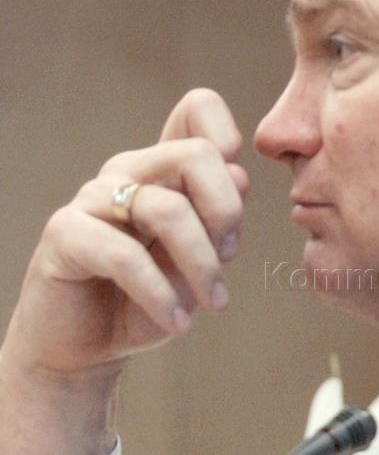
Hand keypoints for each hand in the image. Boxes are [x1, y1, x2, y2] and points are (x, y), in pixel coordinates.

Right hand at [0, 89, 248, 454]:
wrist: (87, 345)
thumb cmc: (148, 298)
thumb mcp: (199, 261)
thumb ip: (219, 219)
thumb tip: (238, 173)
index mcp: (166, 169)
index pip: (198, 108)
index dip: (230, 140)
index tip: (237, 200)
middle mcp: (130, 172)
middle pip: (196, 155)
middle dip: (227, 213)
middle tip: (228, 258)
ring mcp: (94, 198)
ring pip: (166, 209)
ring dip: (202, 266)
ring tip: (214, 303)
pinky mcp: (65, 234)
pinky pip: (124, 256)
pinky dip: (160, 294)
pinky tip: (177, 322)